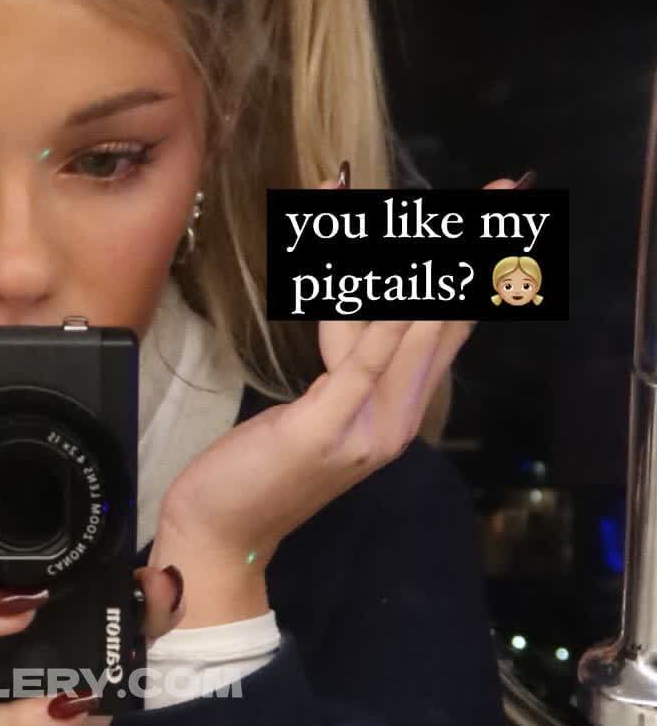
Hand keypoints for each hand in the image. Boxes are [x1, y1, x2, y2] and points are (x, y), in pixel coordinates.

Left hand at [152, 170, 517, 599]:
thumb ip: (346, 358)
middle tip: (502, 189)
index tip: (496, 215)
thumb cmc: (262, 470)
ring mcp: (367, 430)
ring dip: (430, 268)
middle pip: (443, 320)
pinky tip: (401, 284)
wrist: (224, 535)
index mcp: (400, 411)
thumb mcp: (313, 403)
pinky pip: (362, 365)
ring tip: (450, 213)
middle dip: (470, 252)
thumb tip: (357, 294)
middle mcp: (398, 420)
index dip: (474, 270)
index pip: (448, 327)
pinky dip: (383, 322)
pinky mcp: (326, 431)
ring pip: (411, 333)